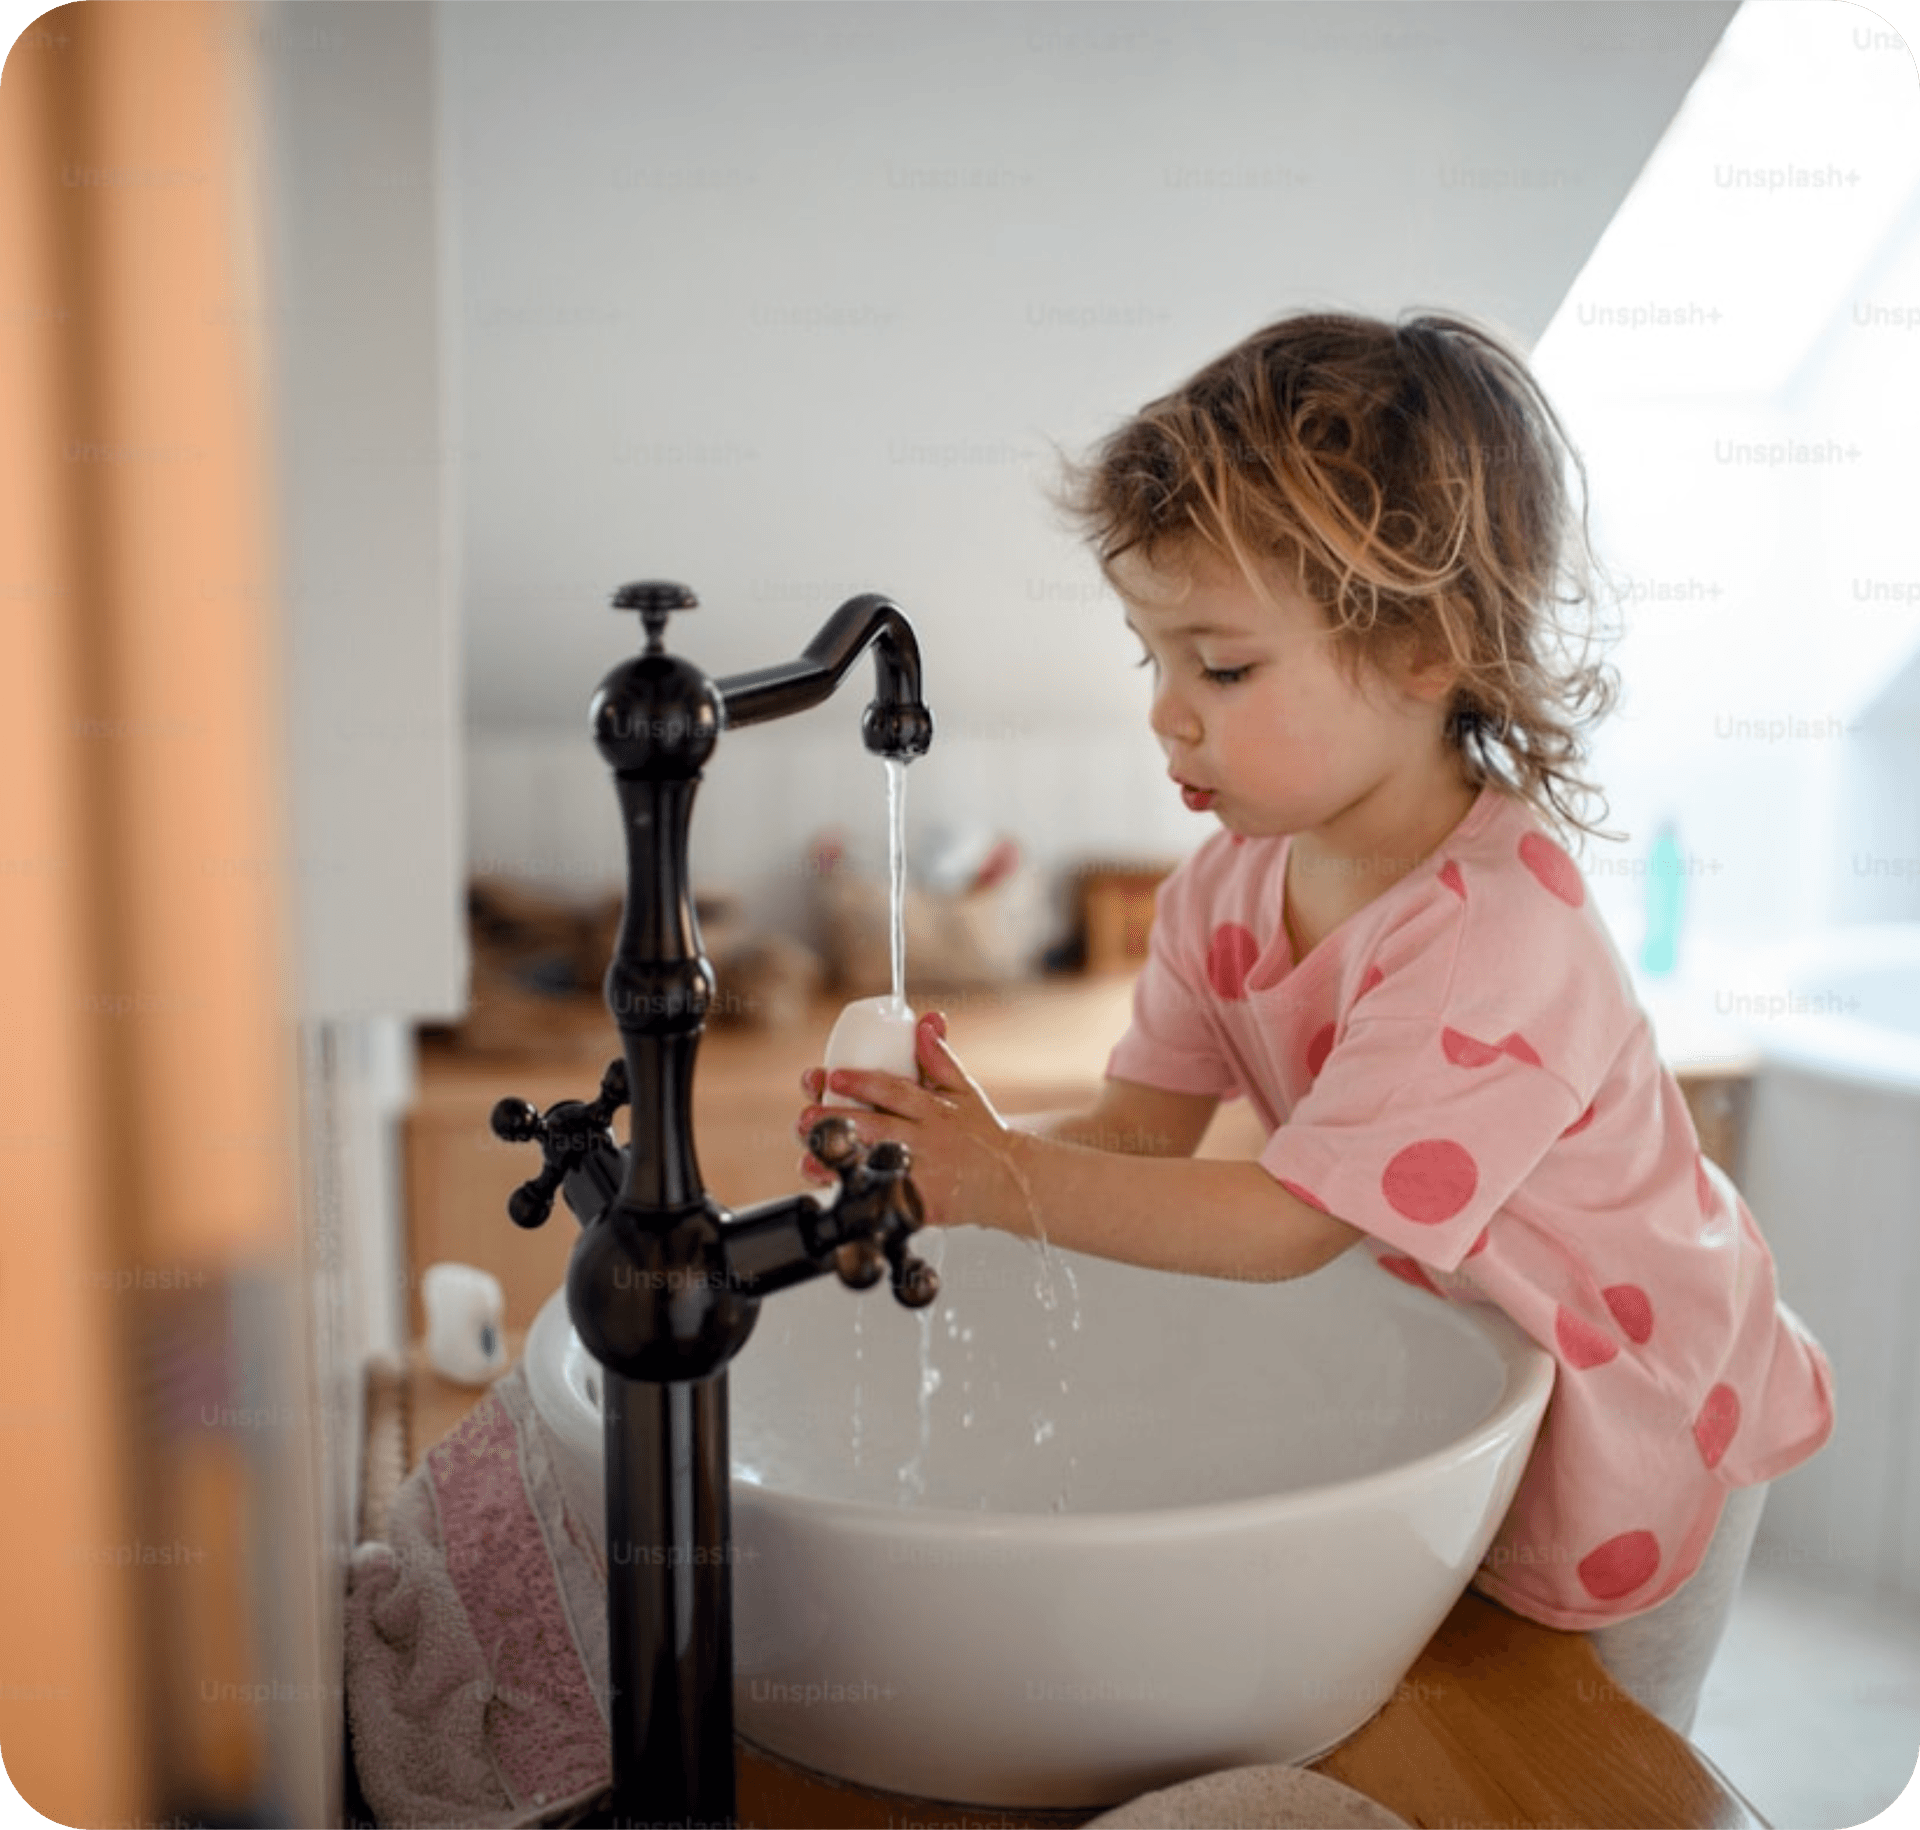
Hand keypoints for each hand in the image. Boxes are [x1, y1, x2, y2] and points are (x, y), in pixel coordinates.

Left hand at [795, 1011, 1025, 1230]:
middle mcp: (927, 1139)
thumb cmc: (982, 1134)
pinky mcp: (923, 1206)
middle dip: (838, 1122)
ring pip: (875, 1166)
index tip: (832, 1076)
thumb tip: (925, 1022)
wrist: (1011, 1181)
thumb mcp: (965, 1091)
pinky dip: (859, 1196)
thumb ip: (940, 1058)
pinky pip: (886, 1201)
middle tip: (805, 1117)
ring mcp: (925, 1174)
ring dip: (838, 1163)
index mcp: (935, 1109)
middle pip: (876, 1128)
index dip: (862, 1083)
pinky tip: (835, 1190)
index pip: (896, 1090)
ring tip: (808, 1157)